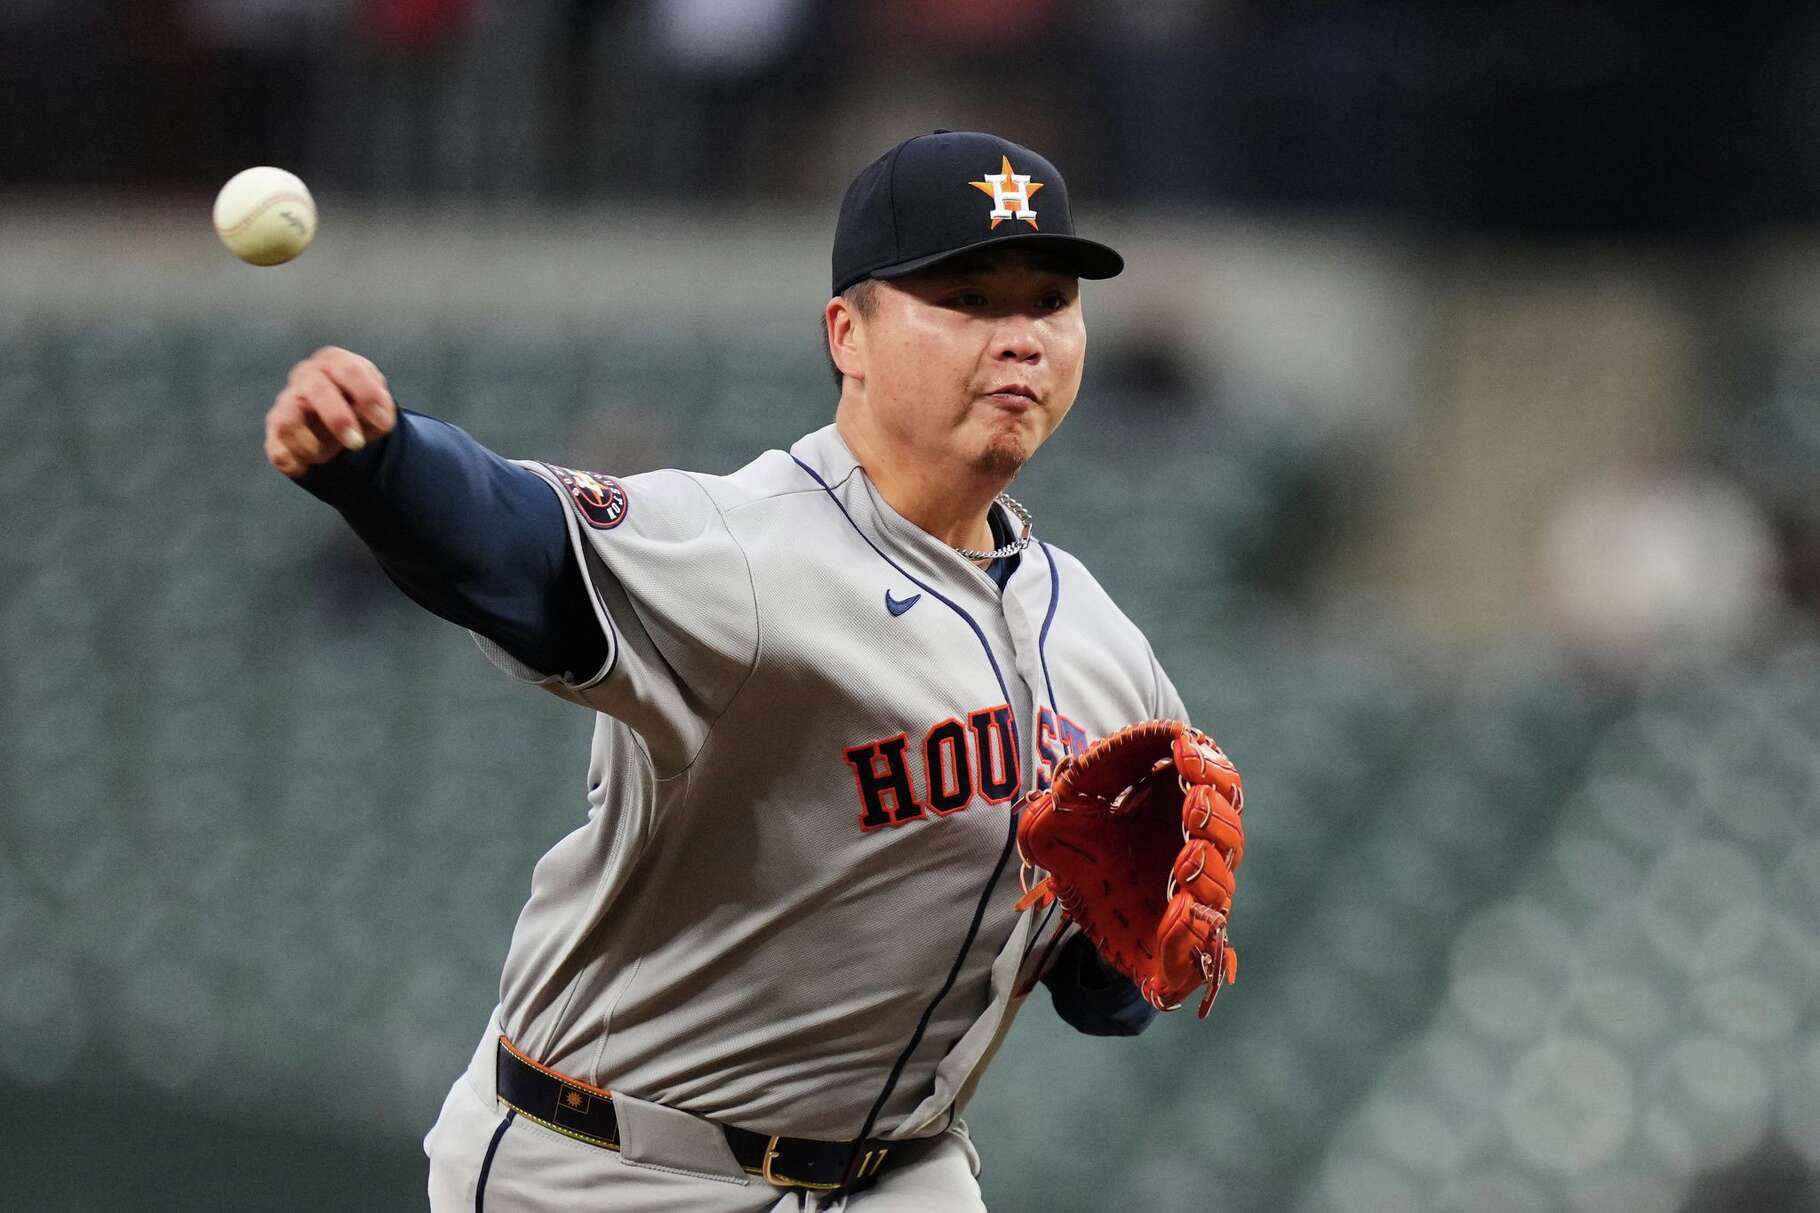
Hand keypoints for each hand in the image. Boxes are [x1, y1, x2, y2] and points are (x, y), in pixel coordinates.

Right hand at [264, 346, 396, 477]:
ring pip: (287, 423)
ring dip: (312, 447)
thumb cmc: (359, 403)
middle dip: (338, 419)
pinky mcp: (275, 430)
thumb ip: (382, 410)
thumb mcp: (378, 404)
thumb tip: (379, 420)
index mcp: (334, 362)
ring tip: (327, 455)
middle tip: (356, 443)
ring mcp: (286, 402)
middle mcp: (306, 376)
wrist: (339, 416)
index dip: (368, 397)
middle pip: (316, 391)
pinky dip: (295, 464)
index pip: (349, 371)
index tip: (383, 423)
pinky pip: (278, 451)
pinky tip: (306, 467)